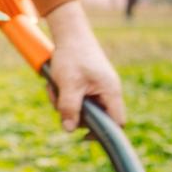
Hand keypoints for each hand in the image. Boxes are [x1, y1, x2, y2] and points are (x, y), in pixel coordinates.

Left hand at [45, 1, 125, 131]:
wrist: (70, 34)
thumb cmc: (72, 56)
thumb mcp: (68, 84)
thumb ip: (69, 107)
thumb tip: (69, 130)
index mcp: (111, 92)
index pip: (117, 121)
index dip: (104, 133)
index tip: (84, 137)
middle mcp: (107, 91)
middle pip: (94, 117)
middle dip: (73, 114)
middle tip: (58, 101)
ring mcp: (97, 88)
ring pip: (80, 109)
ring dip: (63, 103)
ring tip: (55, 87)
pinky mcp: (86, 85)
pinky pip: (74, 99)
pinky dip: (63, 95)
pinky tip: (55, 85)